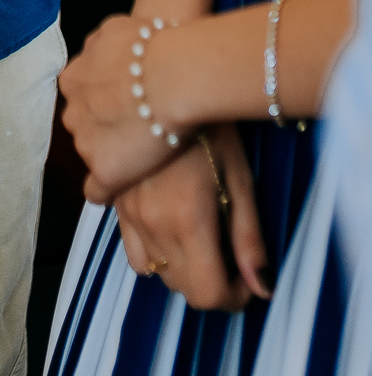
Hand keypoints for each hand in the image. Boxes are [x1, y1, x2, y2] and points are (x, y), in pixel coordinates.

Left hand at [60, 14, 187, 201]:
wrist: (174, 74)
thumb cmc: (153, 46)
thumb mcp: (117, 28)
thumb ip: (103, 43)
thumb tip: (103, 44)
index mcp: (73, 78)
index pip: (82, 95)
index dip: (107, 100)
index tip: (127, 102)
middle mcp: (73, 110)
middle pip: (84, 124)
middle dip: (105, 126)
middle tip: (137, 125)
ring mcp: (86, 142)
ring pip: (93, 153)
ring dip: (112, 153)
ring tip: (143, 153)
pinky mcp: (104, 170)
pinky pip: (97, 189)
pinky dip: (108, 190)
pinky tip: (123, 189)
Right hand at [114, 126, 269, 308]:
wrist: (163, 78)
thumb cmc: (211, 125)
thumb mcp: (240, 178)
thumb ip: (248, 237)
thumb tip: (260, 287)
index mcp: (187, 221)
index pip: (207, 293)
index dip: (233, 297)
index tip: (246, 280)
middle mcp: (152, 222)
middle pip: (180, 285)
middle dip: (208, 281)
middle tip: (227, 256)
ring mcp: (127, 210)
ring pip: (152, 270)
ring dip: (178, 268)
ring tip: (197, 241)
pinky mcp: (115, 196)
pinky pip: (129, 246)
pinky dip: (151, 248)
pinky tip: (168, 224)